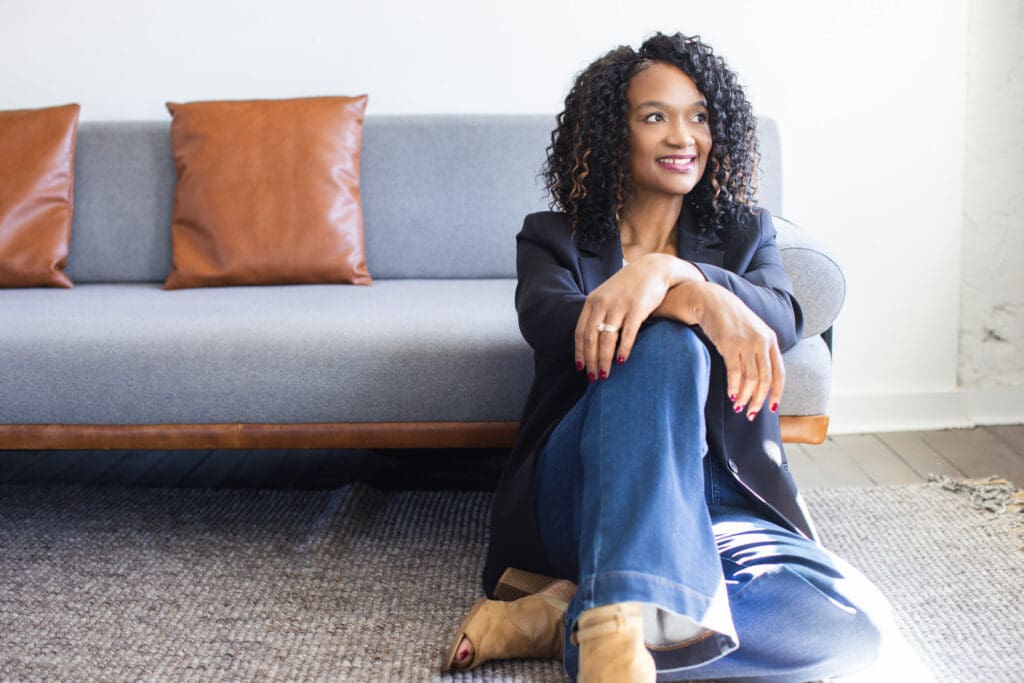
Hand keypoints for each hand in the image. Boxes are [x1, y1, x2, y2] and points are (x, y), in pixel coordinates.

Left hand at [574, 254, 699, 379]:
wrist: (653, 268)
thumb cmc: (630, 286)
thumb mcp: (608, 295)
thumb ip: (598, 312)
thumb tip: (590, 338)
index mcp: (592, 301)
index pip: (581, 331)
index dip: (580, 352)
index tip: (580, 367)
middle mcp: (602, 303)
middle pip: (591, 338)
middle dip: (591, 361)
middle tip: (593, 378)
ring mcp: (619, 305)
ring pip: (606, 339)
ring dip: (604, 360)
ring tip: (605, 375)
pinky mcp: (636, 308)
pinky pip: (627, 334)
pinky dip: (623, 350)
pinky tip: (622, 362)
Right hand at [687, 283, 784, 419]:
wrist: (712, 301)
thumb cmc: (731, 320)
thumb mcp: (753, 332)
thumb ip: (760, 351)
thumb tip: (760, 380)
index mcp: (771, 340)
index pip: (779, 373)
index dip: (776, 393)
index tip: (772, 408)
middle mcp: (762, 342)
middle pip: (765, 379)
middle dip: (759, 400)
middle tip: (752, 413)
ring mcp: (746, 343)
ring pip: (750, 379)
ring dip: (745, 397)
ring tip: (739, 406)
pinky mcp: (729, 344)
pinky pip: (735, 373)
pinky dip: (734, 387)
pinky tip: (731, 395)